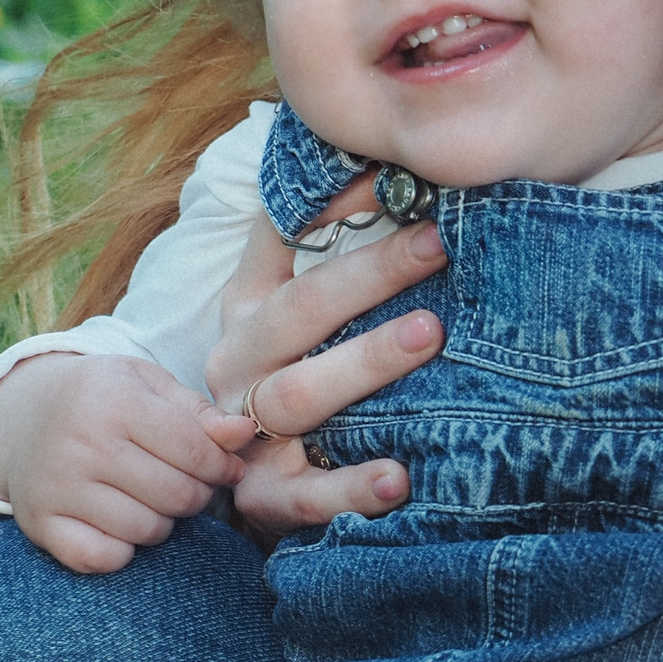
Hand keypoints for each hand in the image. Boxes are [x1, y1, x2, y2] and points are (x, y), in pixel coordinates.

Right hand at [0, 352, 258, 574]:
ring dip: (163, 522)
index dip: (222, 465)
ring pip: (145, 530)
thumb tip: (245, 433)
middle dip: (196, 494)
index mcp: (113, 401)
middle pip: (175, 494)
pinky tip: (122, 523)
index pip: (194, 450)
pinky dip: (123, 550)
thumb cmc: (105, 398)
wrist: (26, 415)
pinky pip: (103, 559)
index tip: (227, 468)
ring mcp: (56, 488)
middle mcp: (80, 445)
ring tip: (154, 499)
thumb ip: (199, 412)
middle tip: (190, 484)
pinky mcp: (40, 525)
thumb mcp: (150, 386)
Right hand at [202, 179, 448, 547]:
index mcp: (249, 308)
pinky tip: (400, 477)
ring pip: (300, 396)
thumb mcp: (288, 298)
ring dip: (365, 363)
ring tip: (431, 333)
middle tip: (438, 244)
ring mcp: (244, 432)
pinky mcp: (263, 497)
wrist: (225, 479)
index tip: (398, 177)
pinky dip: (352, 489)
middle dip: (370, 275)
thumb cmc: (291, 372)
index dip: (333, 204)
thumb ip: (318, 232)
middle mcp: (240, 365)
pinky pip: (305, 496)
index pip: (281, 239)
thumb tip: (377, 164)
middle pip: (299, 312)